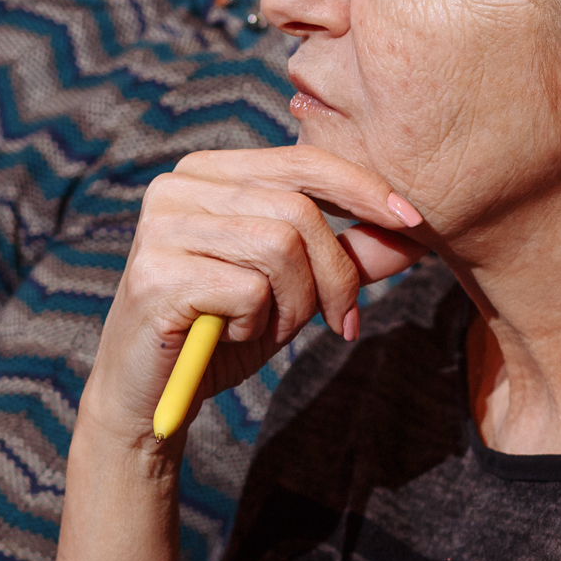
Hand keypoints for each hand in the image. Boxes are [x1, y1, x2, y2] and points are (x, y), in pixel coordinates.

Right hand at [80, 145, 427, 450]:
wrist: (149, 399)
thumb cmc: (221, 334)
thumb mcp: (294, 289)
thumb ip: (345, 254)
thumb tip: (412, 231)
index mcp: (208, 172)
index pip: (301, 161)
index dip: (362, 188)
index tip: (412, 222)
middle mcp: (177, 186)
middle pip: (298, 209)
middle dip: (336, 273)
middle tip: (341, 321)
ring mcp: (161, 226)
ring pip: (280, 247)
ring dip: (296, 303)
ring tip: (269, 329)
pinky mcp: (155, 273)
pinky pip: (249, 290)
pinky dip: (254, 324)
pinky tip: (225, 335)